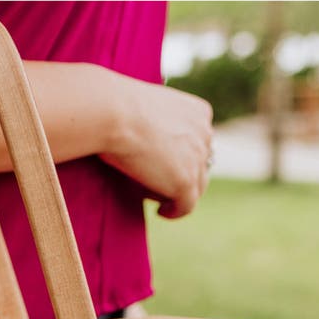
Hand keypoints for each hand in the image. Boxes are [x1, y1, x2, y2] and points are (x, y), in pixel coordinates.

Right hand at [99, 76, 213, 218]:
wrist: (114, 113)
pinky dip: (174, 211)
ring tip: (158, 198)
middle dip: (182, 173)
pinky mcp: (185, 182)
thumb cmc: (117, 106)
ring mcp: (197, 159)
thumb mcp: (147, 108)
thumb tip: (146, 145)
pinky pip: (186, 206)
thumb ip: (156, 123)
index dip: (183, 154)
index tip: (165, 162)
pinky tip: (161, 211)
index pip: (198, 140)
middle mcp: (205, 134)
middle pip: (200, 163)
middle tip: (160, 182)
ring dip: (178, 193)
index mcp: (199, 112)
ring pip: (197, 186)